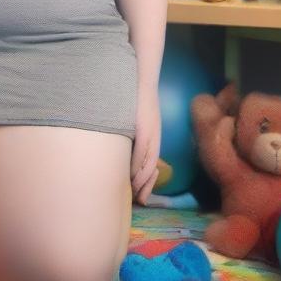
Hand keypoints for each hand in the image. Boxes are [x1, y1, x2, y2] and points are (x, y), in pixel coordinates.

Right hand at [131, 86, 161, 204]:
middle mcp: (154, 140)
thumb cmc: (136, 99)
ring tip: (134, 194)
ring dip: (140, 181)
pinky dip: (137, 166)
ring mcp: (150, 135)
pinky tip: (131, 175)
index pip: (152, 167)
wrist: (142, 78)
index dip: (147, 183)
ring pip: (148, 165)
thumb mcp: (139, 121)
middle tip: (140, 202)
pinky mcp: (144, 129)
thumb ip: (135, 137)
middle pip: (151, 170)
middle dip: (145, 187)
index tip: (142, 196)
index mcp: (153, 139)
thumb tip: (125, 152)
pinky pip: (142, 152)